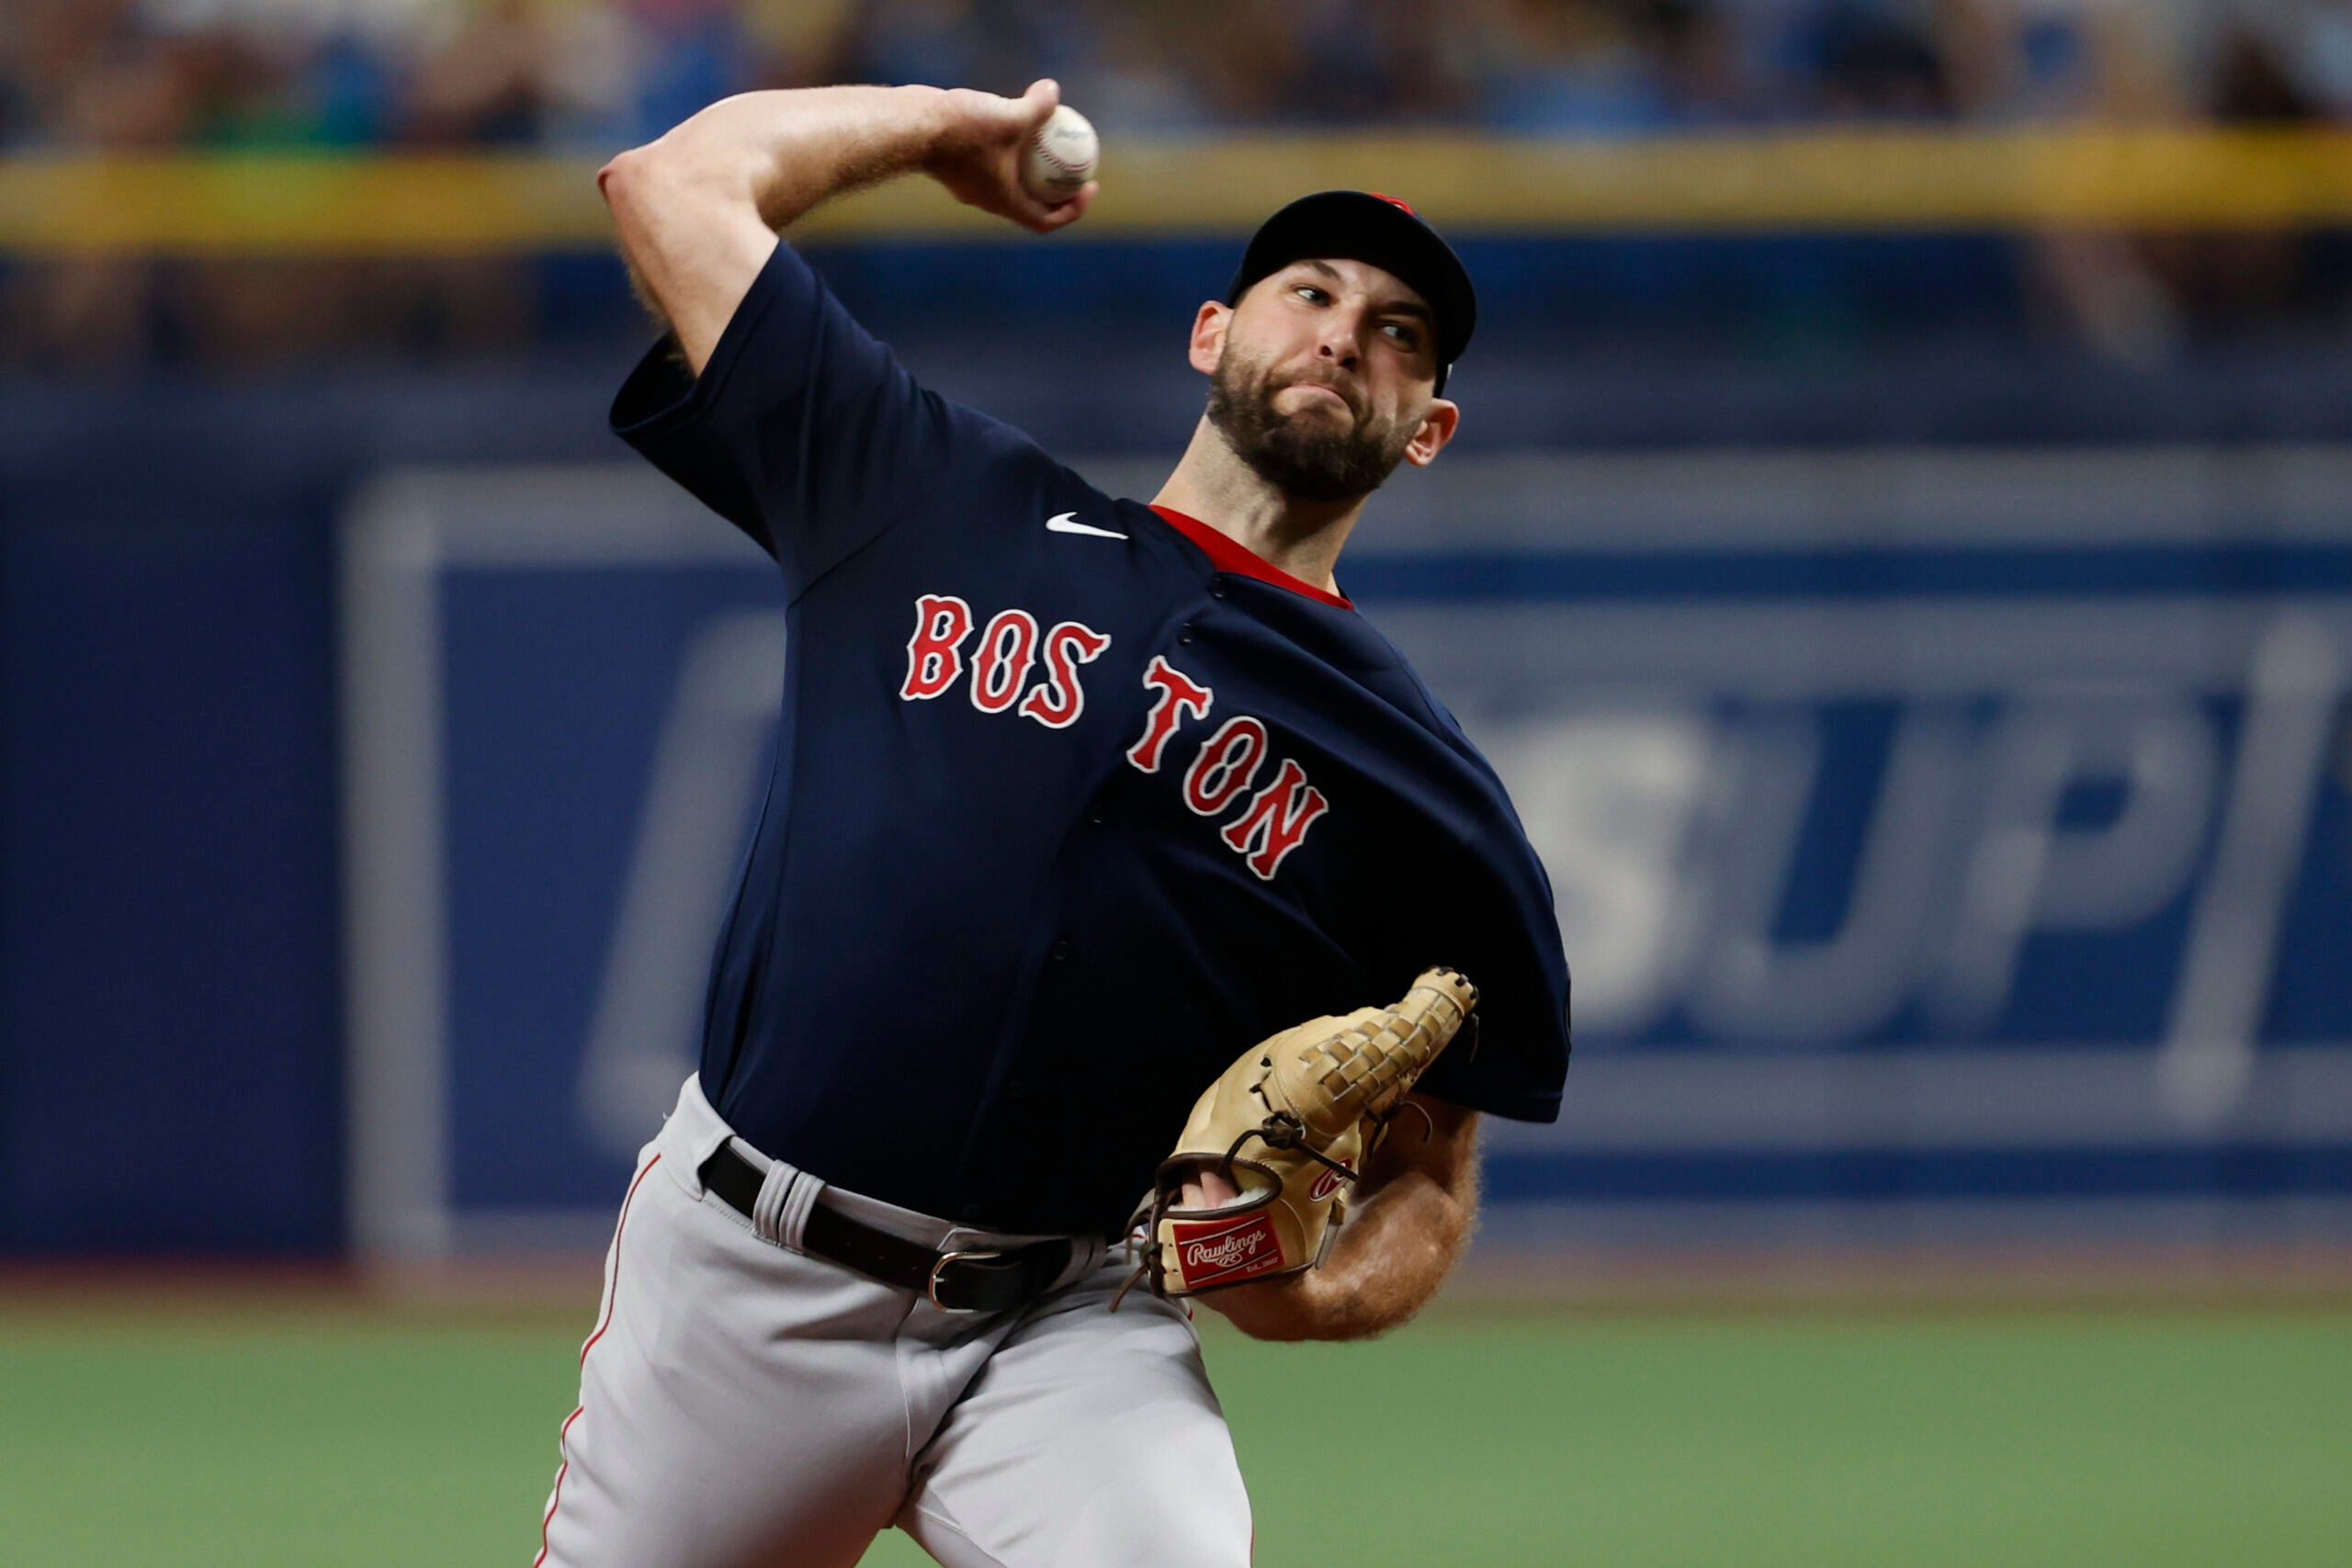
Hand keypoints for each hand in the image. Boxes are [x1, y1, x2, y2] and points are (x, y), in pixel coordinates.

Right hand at [922, 78, 1097, 233]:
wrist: (911, 126)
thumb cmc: (962, 130)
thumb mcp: (1010, 116)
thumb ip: (1036, 107)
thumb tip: (1054, 91)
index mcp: (1005, 201)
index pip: (1046, 220)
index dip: (1073, 209)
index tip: (1088, 185)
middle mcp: (988, 199)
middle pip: (1030, 203)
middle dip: (1056, 188)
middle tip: (1073, 163)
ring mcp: (970, 183)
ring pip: (1009, 179)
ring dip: (1030, 165)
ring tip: (1046, 135)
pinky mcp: (956, 164)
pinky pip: (991, 161)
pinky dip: (1008, 147)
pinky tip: (1013, 116)